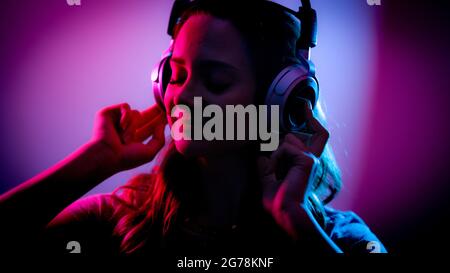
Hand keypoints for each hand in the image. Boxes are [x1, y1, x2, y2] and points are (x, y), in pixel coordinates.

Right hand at [90, 103, 166, 173]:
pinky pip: (126, 107)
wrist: (107, 154)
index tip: (168, 115)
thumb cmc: (127, 157)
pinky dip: (126, 116)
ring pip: (136, 113)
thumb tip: (161, 125)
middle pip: (144, 116)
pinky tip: (121, 126)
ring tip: (125, 138)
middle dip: (154, 111)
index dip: (159, 121)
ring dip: (134, 125)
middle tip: (164, 104)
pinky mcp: (110, 113)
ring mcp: (117, 121)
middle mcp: (126, 129)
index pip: (149, 127)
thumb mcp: (150, 152)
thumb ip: (159, 139)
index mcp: (135, 139)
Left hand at [257, 103, 328, 239]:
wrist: (283, 209)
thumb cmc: (277, 197)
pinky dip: (276, 158)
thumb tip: (260, 155)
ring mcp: (311, 158)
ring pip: (289, 139)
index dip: (313, 121)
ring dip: (276, 153)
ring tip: (276, 170)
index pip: (316, 138)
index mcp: (305, 163)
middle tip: (296, 121)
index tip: (306, 107)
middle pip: (318, 131)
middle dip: (306, 120)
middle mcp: (312, 159)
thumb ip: (266, 164)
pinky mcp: (307, 160)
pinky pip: (284, 148)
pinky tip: (278, 172)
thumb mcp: (267, 176)